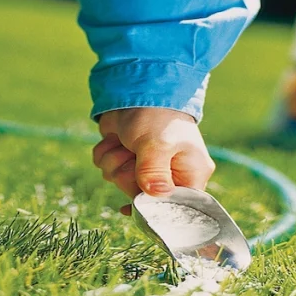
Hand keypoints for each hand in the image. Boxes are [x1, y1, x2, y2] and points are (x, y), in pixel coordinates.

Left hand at [94, 108, 215, 213]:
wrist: (136, 86)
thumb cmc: (157, 115)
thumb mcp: (157, 144)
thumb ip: (154, 172)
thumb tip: (155, 196)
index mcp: (190, 174)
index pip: (177, 208)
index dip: (155, 208)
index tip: (138, 200)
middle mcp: (169, 175)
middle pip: (140, 198)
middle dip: (127, 176)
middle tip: (132, 157)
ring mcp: (144, 168)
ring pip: (117, 182)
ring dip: (113, 161)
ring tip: (125, 143)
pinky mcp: (124, 158)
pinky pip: (106, 169)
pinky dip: (105, 153)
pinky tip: (115, 139)